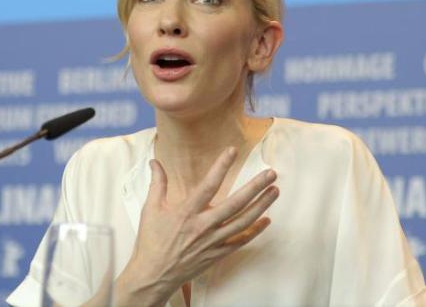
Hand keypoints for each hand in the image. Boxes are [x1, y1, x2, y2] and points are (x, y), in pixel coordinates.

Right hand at [115, 147, 278, 305]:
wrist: (153, 275)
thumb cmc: (151, 241)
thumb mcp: (150, 208)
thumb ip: (157, 183)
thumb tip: (154, 162)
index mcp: (187, 212)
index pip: (208, 184)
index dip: (221, 166)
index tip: (232, 151)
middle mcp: (203, 226)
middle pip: (235, 203)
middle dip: (255, 187)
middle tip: (271, 173)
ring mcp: (213, 241)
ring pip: (243, 221)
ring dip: (261, 205)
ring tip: (275, 191)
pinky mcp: (217, 254)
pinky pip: (241, 241)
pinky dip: (255, 231)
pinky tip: (266, 220)